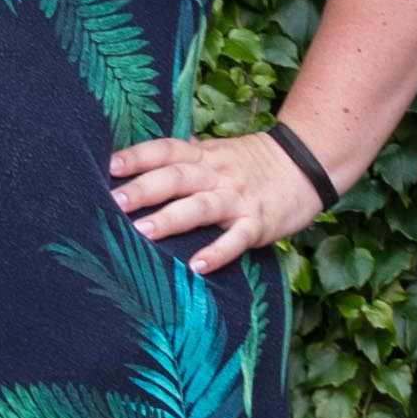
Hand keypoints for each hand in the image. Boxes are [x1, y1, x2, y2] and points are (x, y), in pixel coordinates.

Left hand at [108, 127, 324, 272]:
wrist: (307, 164)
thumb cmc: (250, 164)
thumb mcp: (215, 153)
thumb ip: (182, 160)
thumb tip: (137, 165)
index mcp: (203, 156)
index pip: (166, 150)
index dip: (138, 156)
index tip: (110, 166)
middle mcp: (217, 174)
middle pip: (176, 177)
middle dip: (145, 189)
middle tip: (115, 202)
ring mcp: (238, 199)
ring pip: (201, 207)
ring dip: (171, 219)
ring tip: (143, 232)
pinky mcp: (258, 223)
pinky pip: (237, 239)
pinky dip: (217, 252)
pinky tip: (197, 267)